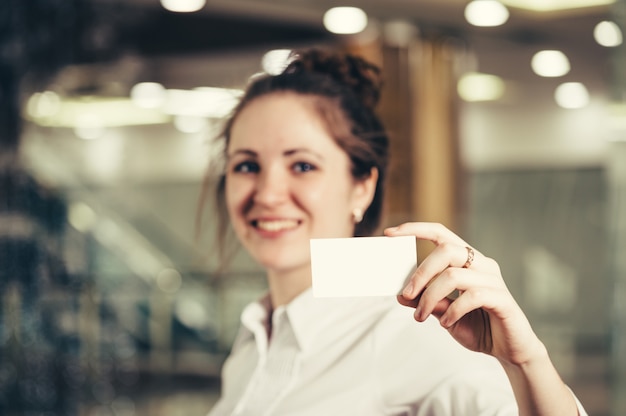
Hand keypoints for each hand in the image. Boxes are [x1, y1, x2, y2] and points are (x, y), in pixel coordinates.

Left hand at [385, 222, 544, 366]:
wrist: (509, 351)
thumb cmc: (478, 326)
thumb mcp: (443, 314)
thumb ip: (425, 301)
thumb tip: (400, 294)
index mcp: (467, 260)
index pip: (441, 233)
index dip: (416, 229)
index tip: (390, 233)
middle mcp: (482, 264)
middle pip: (446, 250)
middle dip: (421, 273)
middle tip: (407, 295)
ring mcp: (494, 280)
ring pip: (454, 275)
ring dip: (430, 297)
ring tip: (421, 316)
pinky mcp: (502, 299)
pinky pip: (472, 296)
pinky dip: (453, 310)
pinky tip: (446, 323)